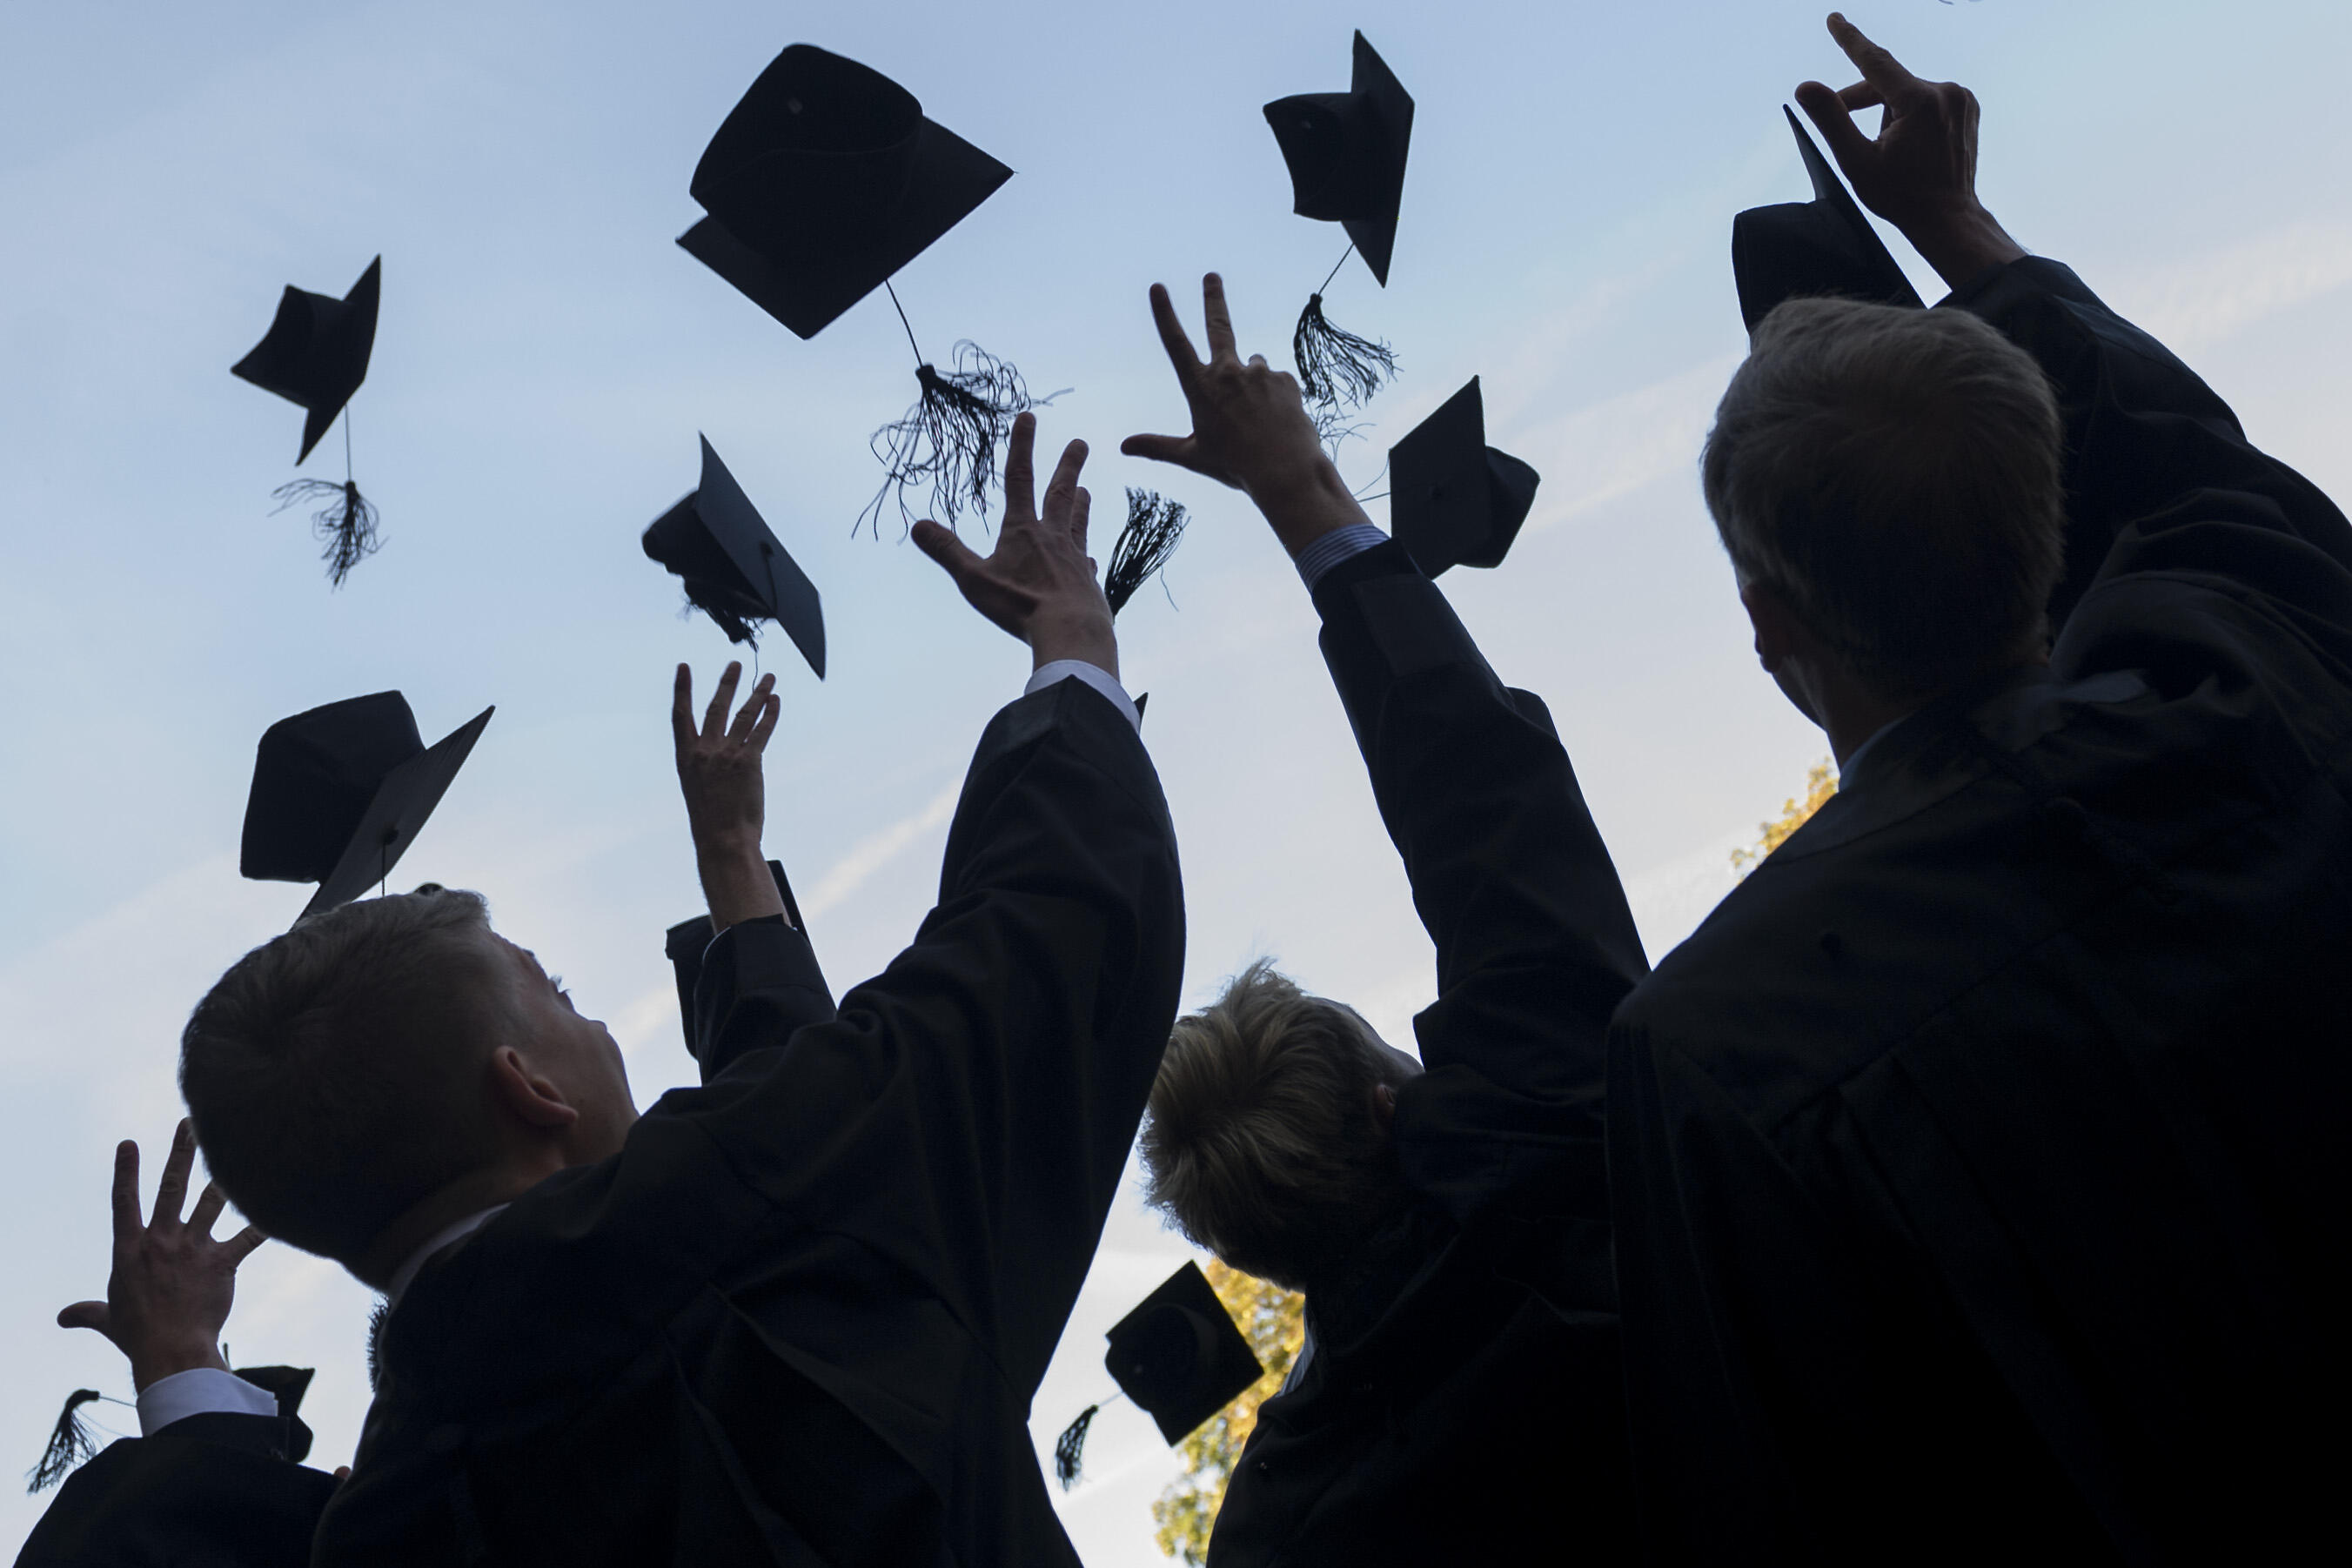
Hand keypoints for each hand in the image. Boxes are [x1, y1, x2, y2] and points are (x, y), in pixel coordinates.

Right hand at [58, 1120, 262, 1391]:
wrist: (171, 1351)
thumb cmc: (139, 1337)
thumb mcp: (108, 1319)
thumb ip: (88, 1311)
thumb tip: (63, 1317)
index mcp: (130, 1250)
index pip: (124, 1203)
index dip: (126, 1172)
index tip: (128, 1144)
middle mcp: (161, 1241)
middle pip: (171, 1187)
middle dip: (181, 1153)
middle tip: (190, 1125)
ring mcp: (192, 1249)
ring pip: (212, 1202)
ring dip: (225, 1178)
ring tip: (240, 1152)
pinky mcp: (221, 1262)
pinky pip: (248, 1237)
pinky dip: (264, 1222)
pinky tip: (283, 1205)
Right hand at [672, 662, 787, 930]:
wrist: (723, 840)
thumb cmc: (712, 822)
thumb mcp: (697, 789)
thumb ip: (704, 766)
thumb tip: (716, 757)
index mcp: (686, 758)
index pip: (681, 715)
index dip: (682, 689)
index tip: (683, 667)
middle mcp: (704, 752)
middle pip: (716, 707)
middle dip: (727, 683)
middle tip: (735, 664)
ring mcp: (726, 754)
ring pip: (743, 714)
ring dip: (758, 693)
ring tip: (768, 677)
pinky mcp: (748, 761)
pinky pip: (761, 730)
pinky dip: (770, 713)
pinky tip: (776, 701)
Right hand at [913, 412, 1117, 677]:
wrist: (1072, 631)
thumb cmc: (1020, 605)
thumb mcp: (973, 579)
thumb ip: (946, 551)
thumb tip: (917, 525)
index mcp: (1022, 530)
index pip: (1018, 478)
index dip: (1021, 446)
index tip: (1028, 417)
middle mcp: (1052, 537)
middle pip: (1060, 494)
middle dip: (1068, 466)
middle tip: (1080, 443)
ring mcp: (1074, 559)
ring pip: (1077, 523)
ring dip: (1080, 504)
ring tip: (1085, 490)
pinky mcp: (1088, 584)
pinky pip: (1085, 564)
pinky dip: (1084, 557)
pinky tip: (1088, 558)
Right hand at [1122, 275, 1368, 559]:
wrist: (1285, 471)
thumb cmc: (1235, 467)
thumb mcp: (1193, 457)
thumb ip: (1158, 447)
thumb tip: (1123, 447)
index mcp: (1201, 388)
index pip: (1176, 344)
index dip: (1166, 314)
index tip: (1158, 287)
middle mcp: (1228, 373)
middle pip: (1218, 325)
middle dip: (1213, 297)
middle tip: (1212, 276)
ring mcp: (1258, 373)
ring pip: (1252, 366)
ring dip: (1250, 381)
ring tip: (1257, 417)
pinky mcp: (1284, 379)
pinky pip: (1275, 382)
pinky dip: (1274, 395)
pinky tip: (1276, 419)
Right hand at [1794, 12, 2024, 287]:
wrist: (1948, 218)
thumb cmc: (1901, 195)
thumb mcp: (1856, 162)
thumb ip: (1831, 120)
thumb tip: (1805, 88)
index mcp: (1919, 101)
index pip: (1875, 62)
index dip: (1850, 40)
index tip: (1834, 19)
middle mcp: (1945, 92)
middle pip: (1889, 82)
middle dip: (1862, 101)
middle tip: (1842, 127)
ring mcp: (1961, 98)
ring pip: (1907, 91)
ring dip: (1887, 110)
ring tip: (1886, 149)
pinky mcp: (1967, 106)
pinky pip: (1927, 99)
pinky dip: (1909, 113)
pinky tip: (1908, 144)